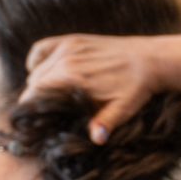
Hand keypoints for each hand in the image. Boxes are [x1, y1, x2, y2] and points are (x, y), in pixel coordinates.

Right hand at [23, 35, 158, 143]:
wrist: (149, 59)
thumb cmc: (135, 87)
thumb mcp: (122, 109)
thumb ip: (105, 124)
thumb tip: (97, 139)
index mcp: (72, 78)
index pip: (34, 93)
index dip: (31, 108)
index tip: (36, 118)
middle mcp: (66, 60)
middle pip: (33, 82)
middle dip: (36, 98)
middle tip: (47, 111)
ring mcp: (68, 47)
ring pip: (36, 68)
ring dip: (38, 81)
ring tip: (50, 95)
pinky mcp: (72, 40)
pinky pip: (41, 49)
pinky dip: (37, 60)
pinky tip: (44, 71)